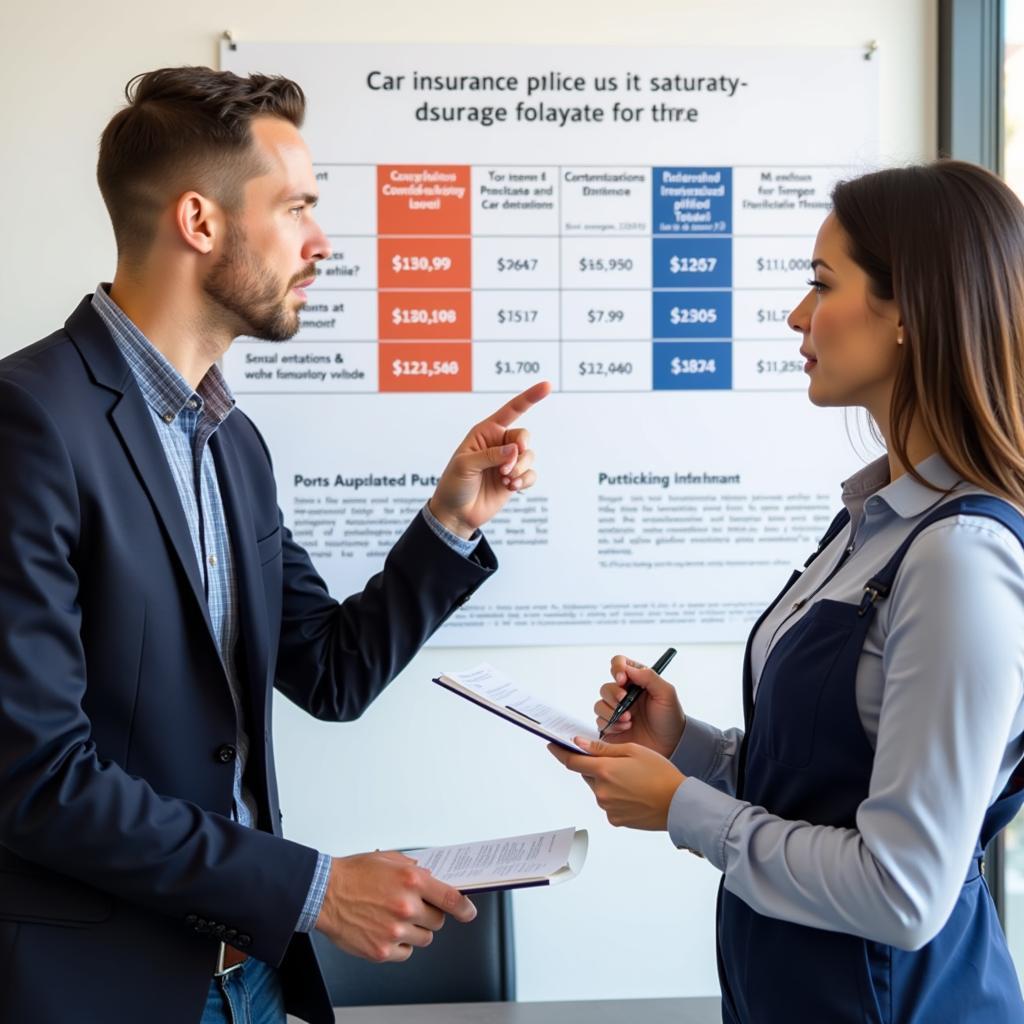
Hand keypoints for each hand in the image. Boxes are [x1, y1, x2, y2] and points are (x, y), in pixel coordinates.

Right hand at [316, 850, 475, 962]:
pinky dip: (400, 944)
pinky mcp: (381, 950)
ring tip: (395, 918)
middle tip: (414, 907)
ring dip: (416, 930)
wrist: (323, 893)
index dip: (465, 908)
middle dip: (430, 914)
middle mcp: (406, 906)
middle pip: (438, 920)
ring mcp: (394, 931)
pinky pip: (406, 952)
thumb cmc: (353, 873)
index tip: (469, 912)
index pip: (451, 898)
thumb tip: (432, 879)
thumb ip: (414, 868)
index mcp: (411, 880)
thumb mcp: (388, 858)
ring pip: (424, 938)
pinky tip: (386, 930)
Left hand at [428, 381, 551, 538]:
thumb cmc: (454, 485)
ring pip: (529, 456)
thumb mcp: (465, 465)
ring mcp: (508, 461)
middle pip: (524, 436)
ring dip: (520, 469)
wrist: (456, 514)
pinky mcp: (515, 478)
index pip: (511, 410)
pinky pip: (531, 474)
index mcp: (485, 432)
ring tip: (506, 480)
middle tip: (506, 468)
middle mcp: (499, 444)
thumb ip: (490, 455)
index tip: (547, 386)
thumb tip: (515, 450)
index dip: (530, 397)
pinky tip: (511, 487)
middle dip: (520, 452)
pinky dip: (525, 480)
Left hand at [548, 737, 684, 830]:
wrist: (679, 805)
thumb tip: (578, 744)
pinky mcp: (615, 820)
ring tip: (632, 778)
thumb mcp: (633, 751)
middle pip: (588, 774)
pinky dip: (615, 796)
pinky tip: (634, 793)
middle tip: (616, 762)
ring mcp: (607, 808)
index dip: (559, 752)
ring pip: (599, 789)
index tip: (551, 744)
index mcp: (604, 770)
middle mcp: (601, 791)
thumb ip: (603, 748)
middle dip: (595, 766)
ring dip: (607, 781)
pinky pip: (609, 803)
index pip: (572, 761)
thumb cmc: (660, 773)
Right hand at [596, 654, 684, 758]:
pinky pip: (600, 722)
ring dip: (612, 712)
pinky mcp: (611, 727)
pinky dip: (612, 725)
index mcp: (636, 681)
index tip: (622, 679)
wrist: (671, 745)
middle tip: (624, 701)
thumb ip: (649, 677)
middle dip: (613, 694)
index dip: (617, 668)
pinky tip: (626, 728)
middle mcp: (623, 694)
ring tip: (629, 719)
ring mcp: (616, 711)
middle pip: (606, 687)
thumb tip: (628, 668)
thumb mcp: (666, 693)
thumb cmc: (670, 718)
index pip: (619, 664)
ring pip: (599, 705)